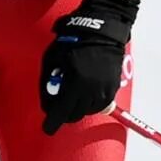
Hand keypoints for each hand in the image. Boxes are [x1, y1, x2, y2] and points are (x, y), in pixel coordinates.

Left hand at [39, 0, 137, 134]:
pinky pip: (99, 105)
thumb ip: (48, 82)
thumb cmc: (71, 42)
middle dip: (64, 113)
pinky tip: (84, 93)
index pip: (61, 111)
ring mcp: (104, 90)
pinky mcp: (113, 88)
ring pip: (87, 111)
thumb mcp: (52, 59)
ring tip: (72, 94)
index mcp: (75, 82)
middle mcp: (92, 90)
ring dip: (77, 108)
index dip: (52, 122)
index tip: (48, 129)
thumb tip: (48, 101)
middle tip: (58, 105)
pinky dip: (90, 103)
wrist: (100, 31)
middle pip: (74, 115)